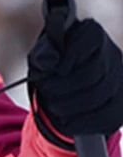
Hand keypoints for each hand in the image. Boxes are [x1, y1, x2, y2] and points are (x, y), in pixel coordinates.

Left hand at [28, 18, 122, 136]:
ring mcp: (120, 79)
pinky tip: (67, 122)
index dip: (65, 61)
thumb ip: (43, 54)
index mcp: (91, 34)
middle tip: (47, 90)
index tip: (51, 71)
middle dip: (62, 87)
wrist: (66, 82)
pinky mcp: (121, 103)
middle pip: (91, 74)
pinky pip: (107, 116)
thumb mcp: (42, 54)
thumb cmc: (53, 64)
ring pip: (98, 97)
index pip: (83, 45)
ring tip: (54, 105)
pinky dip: (82, 122)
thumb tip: (48, 61)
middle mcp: (112, 54)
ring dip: (69, 106)